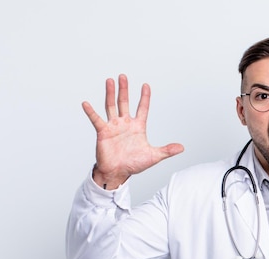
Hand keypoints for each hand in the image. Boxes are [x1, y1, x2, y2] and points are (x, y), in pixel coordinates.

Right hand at [82, 74, 183, 188]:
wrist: (118, 173)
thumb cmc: (134, 164)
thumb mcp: (153, 156)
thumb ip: (167, 150)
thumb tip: (181, 148)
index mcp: (138, 127)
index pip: (143, 108)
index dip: (144, 97)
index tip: (146, 85)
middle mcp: (125, 123)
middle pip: (124, 102)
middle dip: (124, 90)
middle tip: (123, 76)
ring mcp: (113, 126)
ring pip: (111, 106)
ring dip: (110, 94)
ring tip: (110, 81)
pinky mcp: (103, 132)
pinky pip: (96, 120)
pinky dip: (91, 112)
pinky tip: (86, 103)